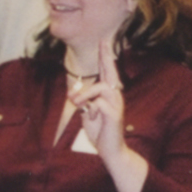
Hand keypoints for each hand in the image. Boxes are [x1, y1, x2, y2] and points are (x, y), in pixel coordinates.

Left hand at [69, 36, 126, 157]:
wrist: (111, 150)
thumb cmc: (100, 131)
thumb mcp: (88, 114)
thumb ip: (83, 102)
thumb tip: (74, 94)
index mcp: (109, 95)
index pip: (107, 72)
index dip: (105, 57)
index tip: (104, 41)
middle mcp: (115, 96)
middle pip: (111, 72)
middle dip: (106, 56)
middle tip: (104, 40)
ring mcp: (116, 105)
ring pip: (100, 87)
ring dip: (84, 94)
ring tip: (75, 103)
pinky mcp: (114, 114)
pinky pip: (98, 103)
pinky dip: (90, 110)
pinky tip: (91, 118)